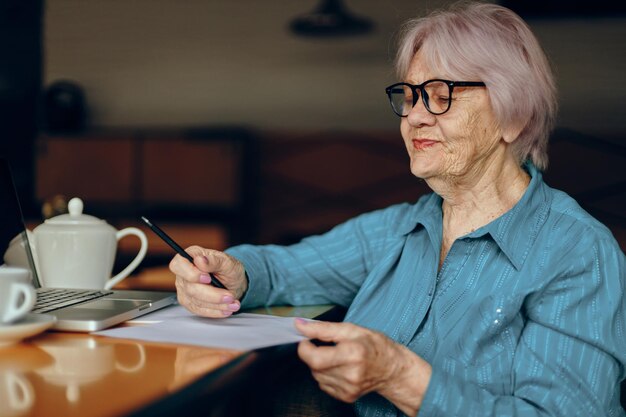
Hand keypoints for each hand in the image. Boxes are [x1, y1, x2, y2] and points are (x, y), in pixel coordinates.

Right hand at [169, 245, 247, 317]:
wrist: (233, 282)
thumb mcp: (227, 261)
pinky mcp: (190, 303)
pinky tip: (226, 308)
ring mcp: (185, 290)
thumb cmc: (228, 268)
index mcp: (190, 257)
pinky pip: (200, 310)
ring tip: (233, 302)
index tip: (207, 278)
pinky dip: (215, 311)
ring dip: (217, 305)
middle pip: (190, 288)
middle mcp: (184, 274)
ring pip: (196, 302)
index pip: (179, 265)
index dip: (190, 273)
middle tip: (229, 296)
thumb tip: (201, 260)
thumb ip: (214, 261)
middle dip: (212, 294)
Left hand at [295, 319, 431, 415]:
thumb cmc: (374, 345)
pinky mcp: (346, 397)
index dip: (305, 347)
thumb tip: (299, 325)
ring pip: (316, 376)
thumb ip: (322, 328)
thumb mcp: (350, 329)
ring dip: (320, 365)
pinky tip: (340, 368)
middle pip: (313, 366)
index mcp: (352, 354)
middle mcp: (350, 375)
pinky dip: (326, 375)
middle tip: (326, 346)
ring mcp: (348, 389)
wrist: (392, 368)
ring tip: (337, 357)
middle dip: (313, 354)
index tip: (307, 339)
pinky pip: (324, 384)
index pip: (314, 358)